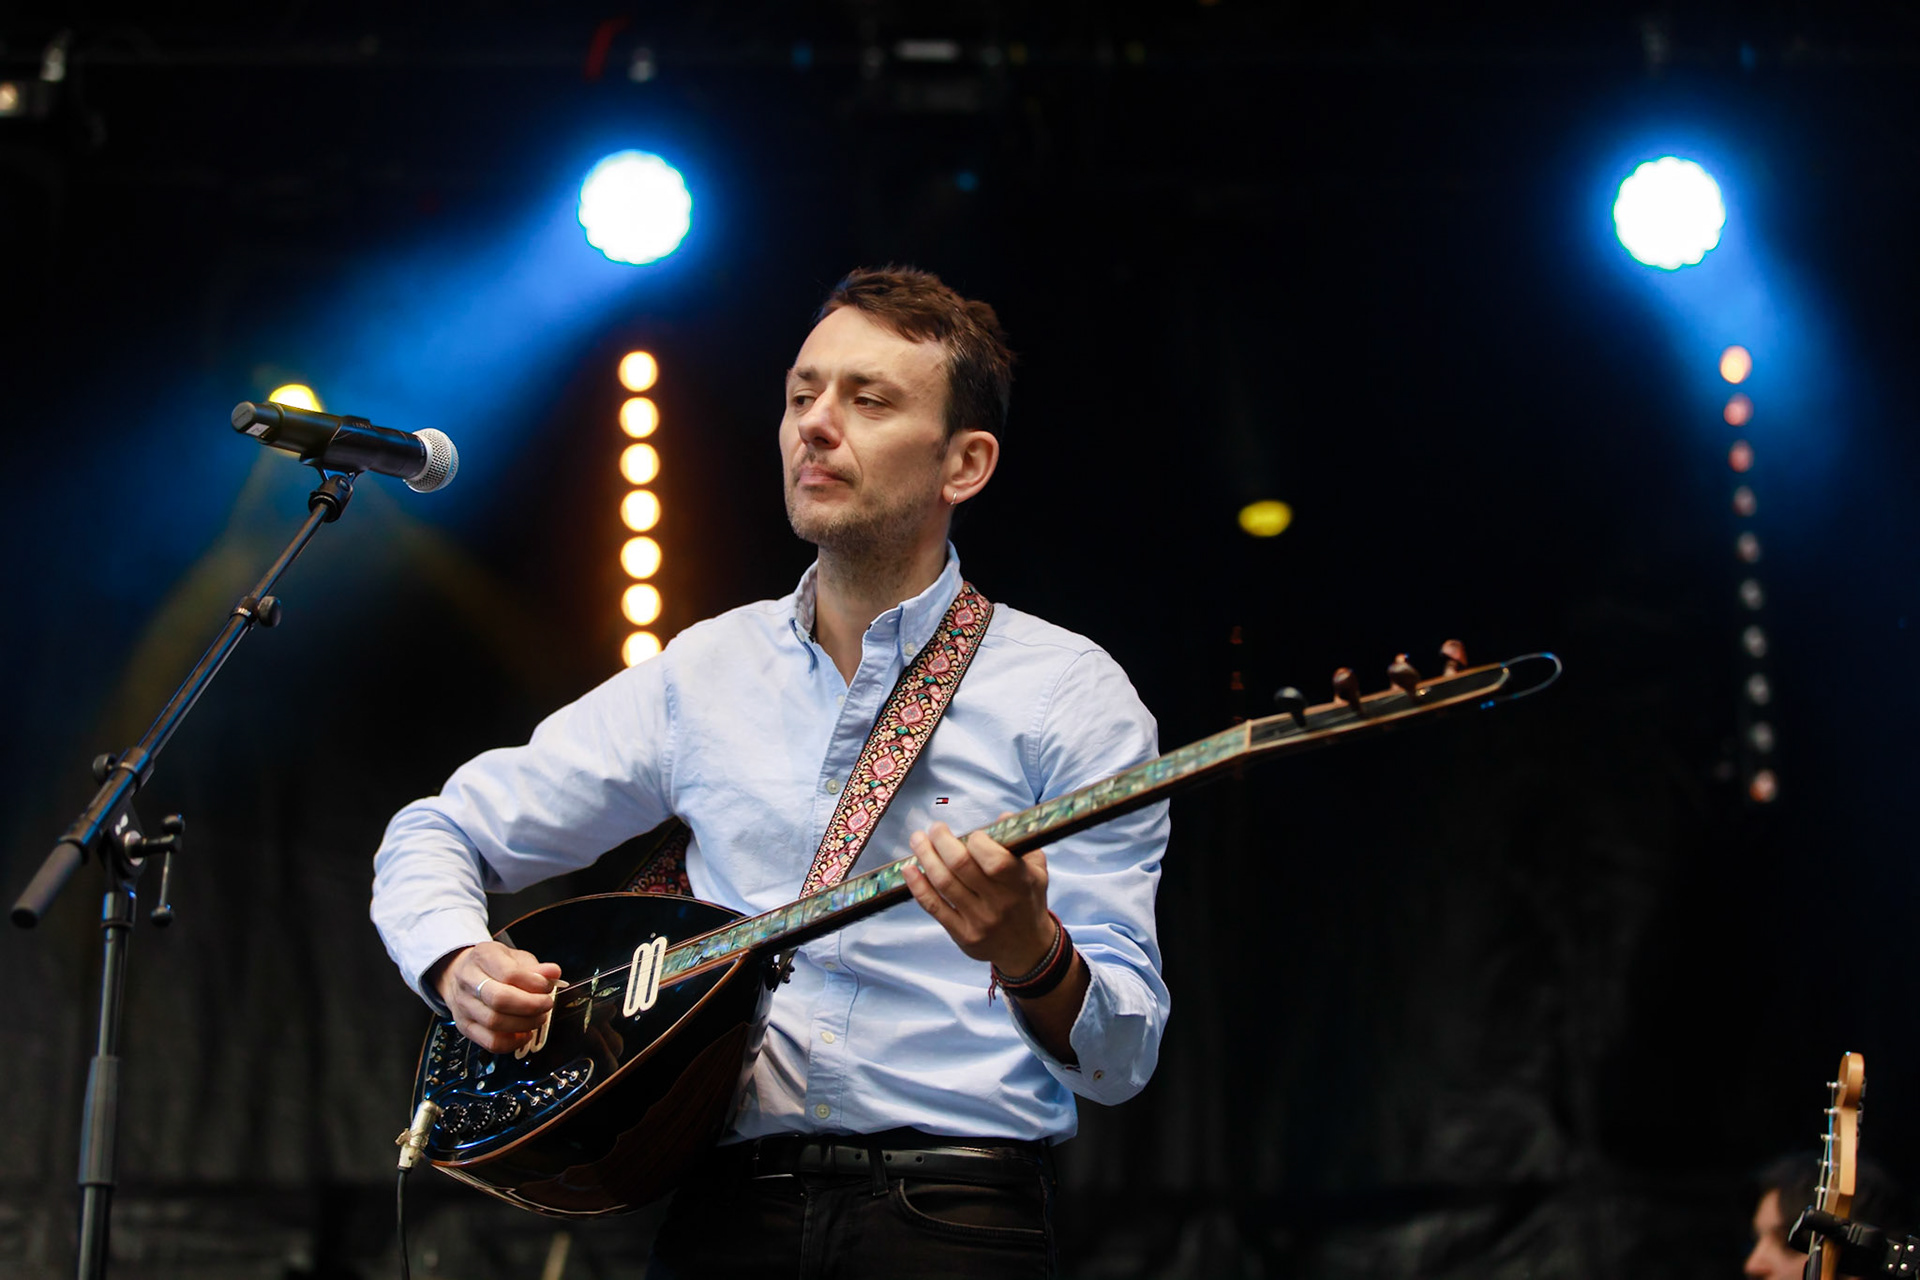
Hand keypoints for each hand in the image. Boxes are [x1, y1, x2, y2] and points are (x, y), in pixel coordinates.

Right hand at [430, 941, 561, 1053]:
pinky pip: (491, 1042)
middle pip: (500, 999)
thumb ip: (535, 968)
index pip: (509, 973)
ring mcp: (464, 1006)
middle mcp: (468, 981)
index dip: (534, 983)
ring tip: (538, 1017)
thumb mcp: (516, 957)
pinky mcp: (465, 1027)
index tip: (547, 986)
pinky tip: (524, 1034)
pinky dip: (513, 1043)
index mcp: (483, 956)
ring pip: (495, 1022)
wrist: (463, 976)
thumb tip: (553, 973)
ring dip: (525, 1024)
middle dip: (531, 1006)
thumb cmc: (493, 966)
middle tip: (546, 1004)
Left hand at [904, 821, 1055, 975]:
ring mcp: (979, 921)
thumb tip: (1001, 818)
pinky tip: (909, 869)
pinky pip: (934, 907)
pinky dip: (918, 886)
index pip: (994, 859)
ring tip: (918, 840)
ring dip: (926, 857)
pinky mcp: (962, 935)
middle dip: (942, 841)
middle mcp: (999, 903)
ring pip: (944, 883)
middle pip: (961, 866)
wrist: (1027, 948)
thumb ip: (1021, 843)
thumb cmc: (1028, 900)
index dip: (977, 840)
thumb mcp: (1037, 870)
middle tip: (935, 828)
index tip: (971, 833)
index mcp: (1020, 883)